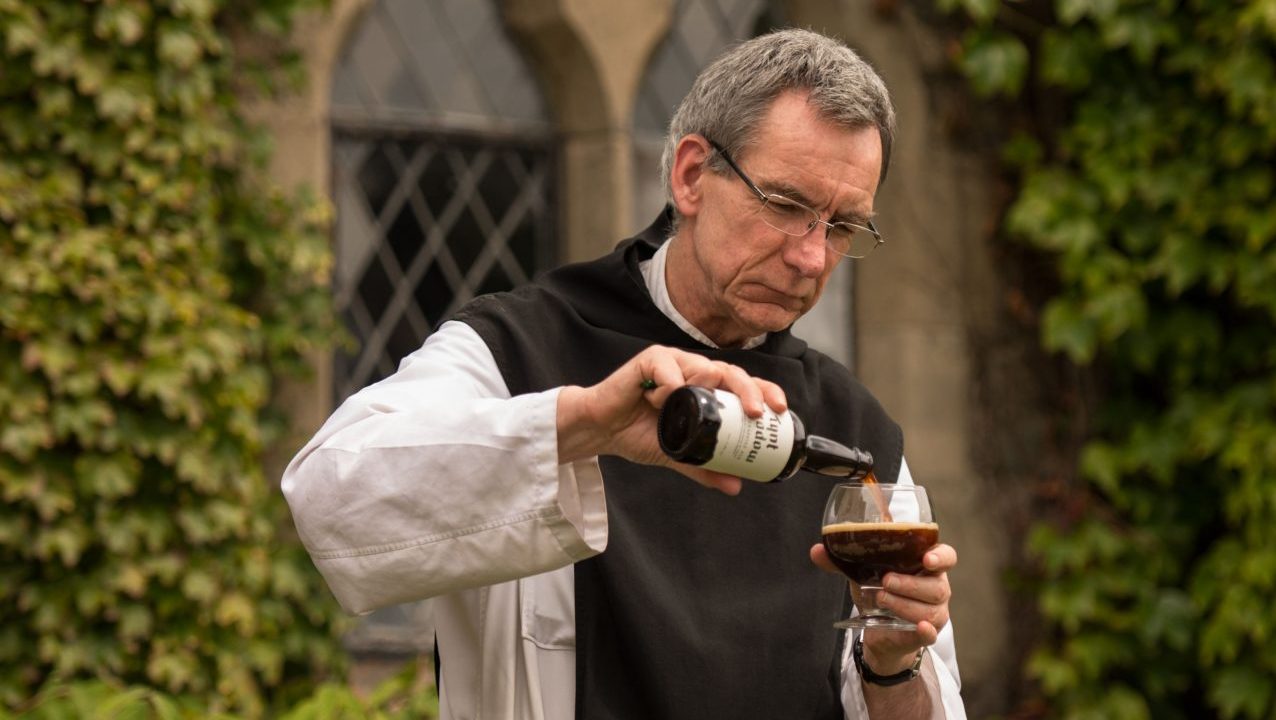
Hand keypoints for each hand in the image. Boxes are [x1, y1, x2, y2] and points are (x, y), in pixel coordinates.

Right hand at [557, 345, 785, 494]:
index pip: (743, 384)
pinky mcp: (648, 361)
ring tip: (695, 403)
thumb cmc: (638, 433)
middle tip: (755, 412)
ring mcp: (672, 364)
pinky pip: (666, 365)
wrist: (602, 431)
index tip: (779, 410)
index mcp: (706, 389)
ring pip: (703, 365)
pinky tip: (663, 397)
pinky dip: (670, 382)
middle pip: (731, 372)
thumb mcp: (679, 454)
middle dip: (748, 390)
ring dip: (705, 384)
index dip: (764, 392)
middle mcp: (693, 372)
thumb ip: (705, 467)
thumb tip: (736, 486)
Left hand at [810, 541, 956, 672]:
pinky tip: (917, 627)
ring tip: (880, 599)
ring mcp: (934, 613)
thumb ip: (841, 561)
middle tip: (885, 581)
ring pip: (930, 609)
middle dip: (909, 583)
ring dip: (904, 604)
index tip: (927, 559)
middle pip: (936, 586)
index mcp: (924, 567)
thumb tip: (816, 550)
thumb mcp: (861, 574)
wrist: (876, 630)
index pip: (946, 557)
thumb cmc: (878, 591)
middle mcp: (936, 588)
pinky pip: (931, 633)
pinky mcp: (925, 634)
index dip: (940, 557)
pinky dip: (925, 630)